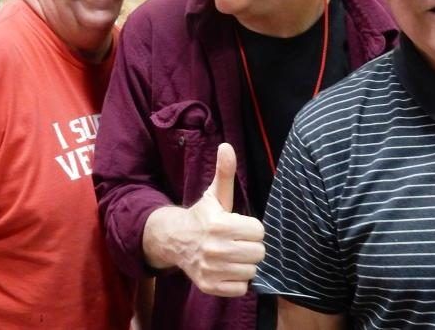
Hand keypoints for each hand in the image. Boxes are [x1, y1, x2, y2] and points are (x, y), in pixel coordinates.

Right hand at [142, 143, 265, 296]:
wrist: (175, 240)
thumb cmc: (202, 217)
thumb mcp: (215, 195)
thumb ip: (224, 172)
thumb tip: (227, 146)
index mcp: (220, 224)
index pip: (258, 231)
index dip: (251, 228)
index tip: (239, 226)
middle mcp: (215, 248)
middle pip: (258, 252)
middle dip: (250, 246)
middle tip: (237, 242)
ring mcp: (211, 269)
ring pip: (251, 271)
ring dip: (244, 264)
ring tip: (232, 255)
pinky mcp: (209, 286)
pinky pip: (240, 288)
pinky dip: (236, 281)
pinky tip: (226, 269)